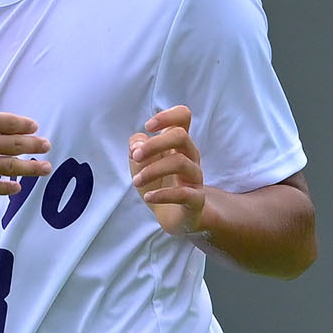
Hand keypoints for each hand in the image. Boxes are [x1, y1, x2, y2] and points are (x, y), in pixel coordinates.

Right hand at [0, 65, 48, 195]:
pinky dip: (5, 188)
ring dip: (29, 168)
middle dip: (34, 146)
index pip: (8, 122)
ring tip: (44, 169)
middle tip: (47, 147)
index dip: (24, 125)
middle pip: (14, 144)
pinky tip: (16, 188)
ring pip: (8, 166)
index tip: (34, 127)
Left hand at [129, 104, 204, 234]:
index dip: (167, 116)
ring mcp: (195, 178)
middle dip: (154, 144)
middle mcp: (190, 157)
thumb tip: (137, 143)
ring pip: (180, 163)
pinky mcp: (196, 200)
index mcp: (178, 144)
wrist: (174, 216)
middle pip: (181, 136)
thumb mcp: (141, 164)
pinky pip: (184, 193)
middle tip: (135, 156)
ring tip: (136, 181)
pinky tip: (149, 197)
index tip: (148, 126)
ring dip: (153, 170)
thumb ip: (137, 147)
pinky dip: (163, 194)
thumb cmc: (159, 184)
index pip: (183, 117)